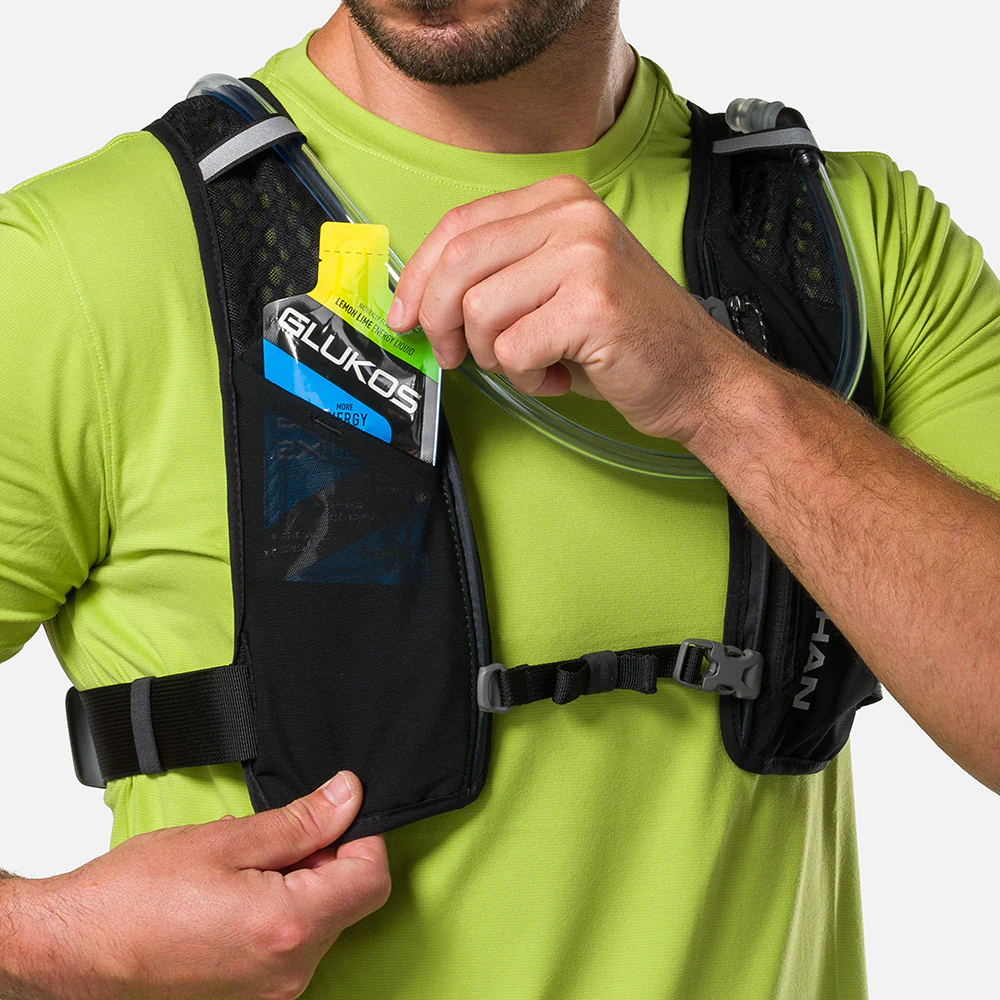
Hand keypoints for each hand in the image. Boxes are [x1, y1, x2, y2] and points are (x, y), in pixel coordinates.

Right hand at [2, 772, 388, 999]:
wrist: (76, 946)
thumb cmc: (135, 896)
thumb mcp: (226, 839)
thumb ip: (301, 820)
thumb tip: (348, 796)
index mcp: (288, 927)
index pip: (371, 878)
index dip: (361, 836)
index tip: (337, 813)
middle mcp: (289, 971)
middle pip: (350, 902)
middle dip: (329, 859)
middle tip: (278, 839)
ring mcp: (271, 992)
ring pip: (322, 923)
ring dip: (304, 886)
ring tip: (247, 869)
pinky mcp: (253, 997)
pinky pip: (292, 946)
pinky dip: (283, 913)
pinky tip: (241, 896)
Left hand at [386, 174, 748, 444]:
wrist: (696, 375)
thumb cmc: (620, 337)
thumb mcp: (555, 284)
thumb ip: (498, 273)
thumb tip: (420, 299)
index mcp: (559, 200)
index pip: (459, 225)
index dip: (418, 277)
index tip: (403, 316)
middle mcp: (573, 216)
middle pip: (459, 262)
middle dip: (439, 321)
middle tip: (454, 355)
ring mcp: (586, 255)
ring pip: (480, 311)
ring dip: (493, 356)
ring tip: (532, 364)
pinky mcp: (593, 304)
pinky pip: (514, 350)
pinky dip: (526, 380)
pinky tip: (558, 378)